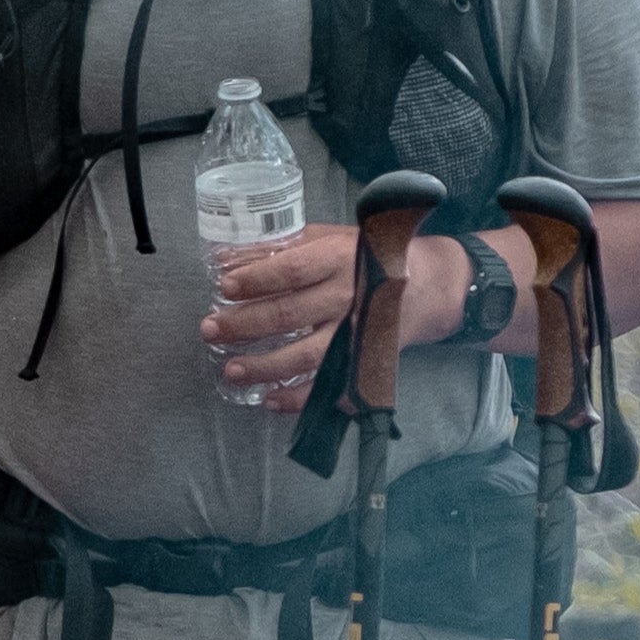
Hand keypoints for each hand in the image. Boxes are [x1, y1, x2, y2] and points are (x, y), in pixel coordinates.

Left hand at [201, 223, 396, 406]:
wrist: (429, 285)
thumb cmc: (366, 257)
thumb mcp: (329, 239)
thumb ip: (281, 247)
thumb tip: (224, 256)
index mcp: (339, 260)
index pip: (291, 271)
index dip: (256, 280)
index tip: (225, 287)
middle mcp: (349, 297)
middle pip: (290, 314)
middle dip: (244, 325)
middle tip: (209, 330)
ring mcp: (358, 333)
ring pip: (307, 356)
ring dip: (265, 366)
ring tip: (231, 371)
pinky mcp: (365, 360)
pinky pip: (331, 385)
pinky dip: (299, 397)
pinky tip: (269, 400)